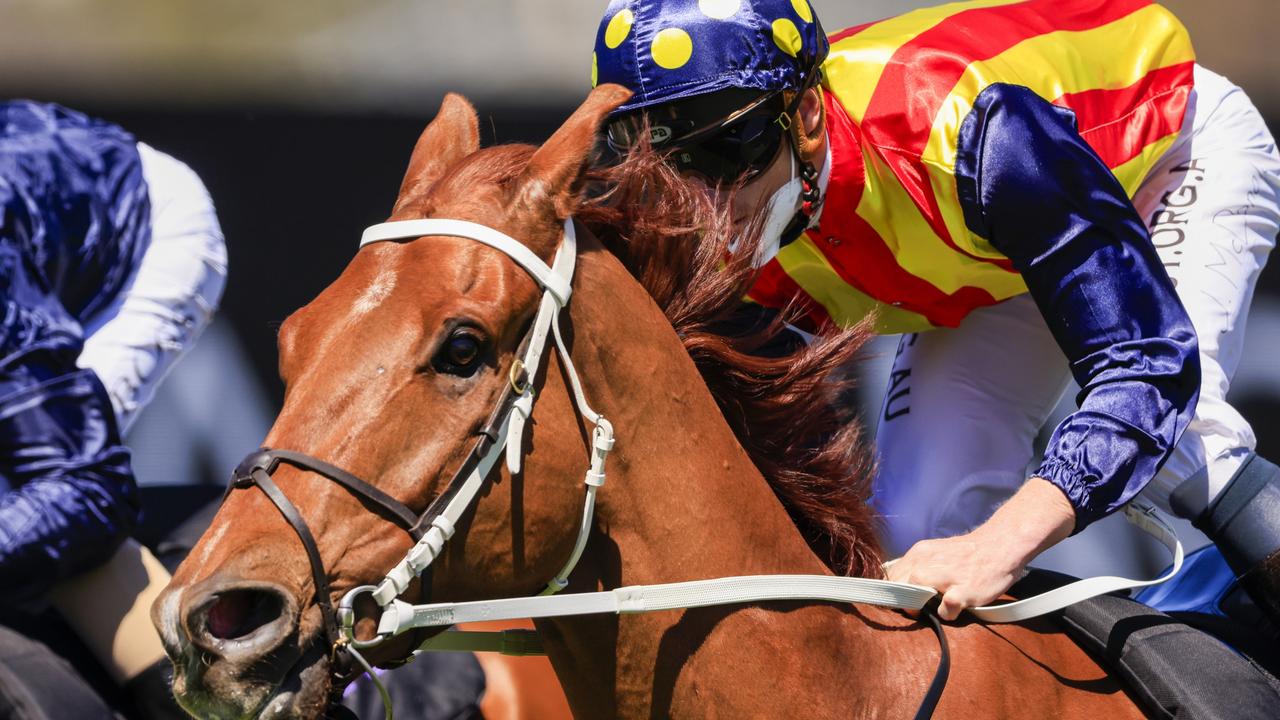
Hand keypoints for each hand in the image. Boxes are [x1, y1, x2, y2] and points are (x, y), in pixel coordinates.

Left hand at [884, 478, 1076, 620]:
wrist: (1001, 545)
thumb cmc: (969, 553)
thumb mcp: (937, 551)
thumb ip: (920, 564)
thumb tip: (901, 583)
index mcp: (920, 552)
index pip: (890, 574)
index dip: (891, 590)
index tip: (896, 600)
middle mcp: (928, 562)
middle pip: (897, 585)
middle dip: (900, 600)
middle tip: (913, 609)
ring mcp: (946, 576)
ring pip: (914, 593)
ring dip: (918, 607)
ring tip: (930, 610)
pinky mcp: (963, 590)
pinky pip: (945, 608)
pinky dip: (946, 614)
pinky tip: (954, 610)